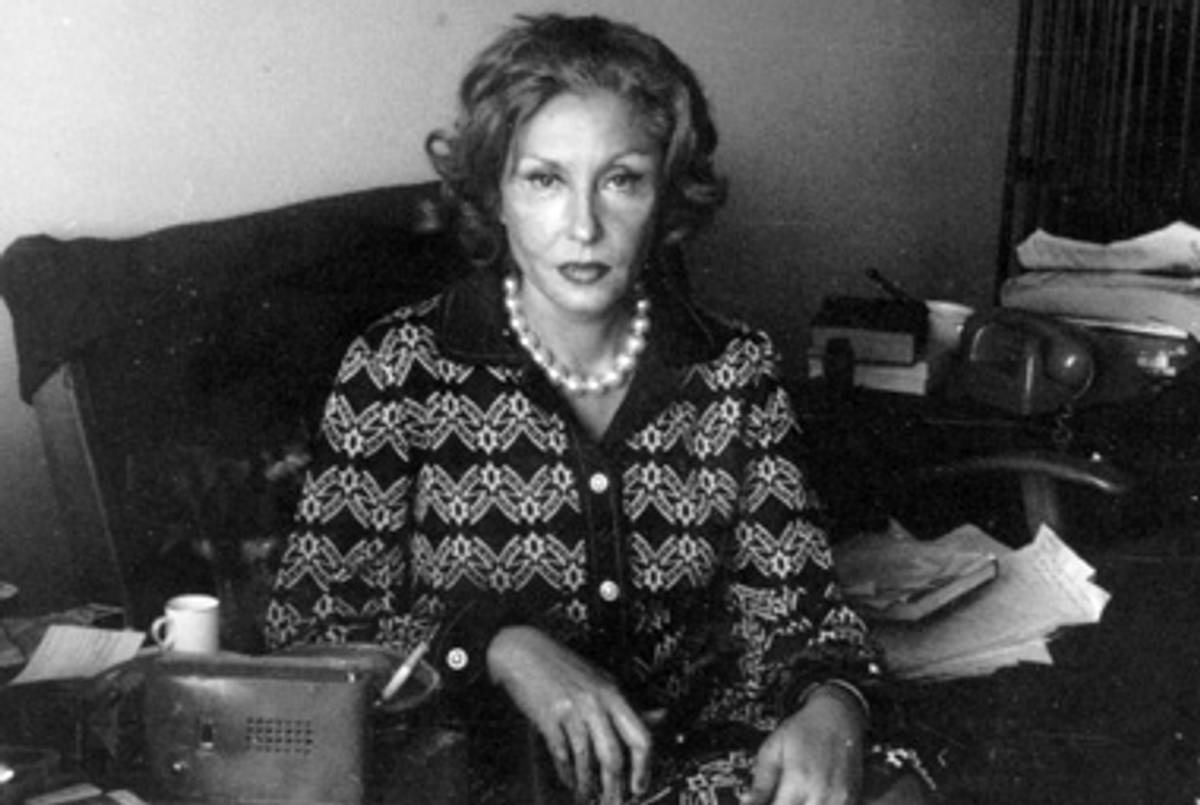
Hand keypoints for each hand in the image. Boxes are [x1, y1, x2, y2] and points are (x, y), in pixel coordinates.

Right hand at [487, 625, 652, 803]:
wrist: (523, 651)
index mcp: (613, 694)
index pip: (640, 736)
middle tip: (614, 803)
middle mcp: (595, 703)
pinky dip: (567, 772)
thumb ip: (628, 704)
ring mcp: (571, 711)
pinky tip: (570, 781)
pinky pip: (561, 754)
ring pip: (586, 759)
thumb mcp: (602, 680)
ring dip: (588, 785)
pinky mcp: (548, 718)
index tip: (641, 787)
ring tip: (589, 796)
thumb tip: (660, 717)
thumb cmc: (564, 666)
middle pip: (613, 756)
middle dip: (614, 787)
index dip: (644, 767)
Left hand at [740, 684, 867, 804]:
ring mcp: (840, 799)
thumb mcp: (773, 749)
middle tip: (779, 795)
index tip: (762, 802)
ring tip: (792, 795)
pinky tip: (808, 797)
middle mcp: (822, 793)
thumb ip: (760, 783)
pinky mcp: (851, 799)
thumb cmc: (804, 729)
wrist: (838, 716)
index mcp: (799, 780)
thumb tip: (747, 803)